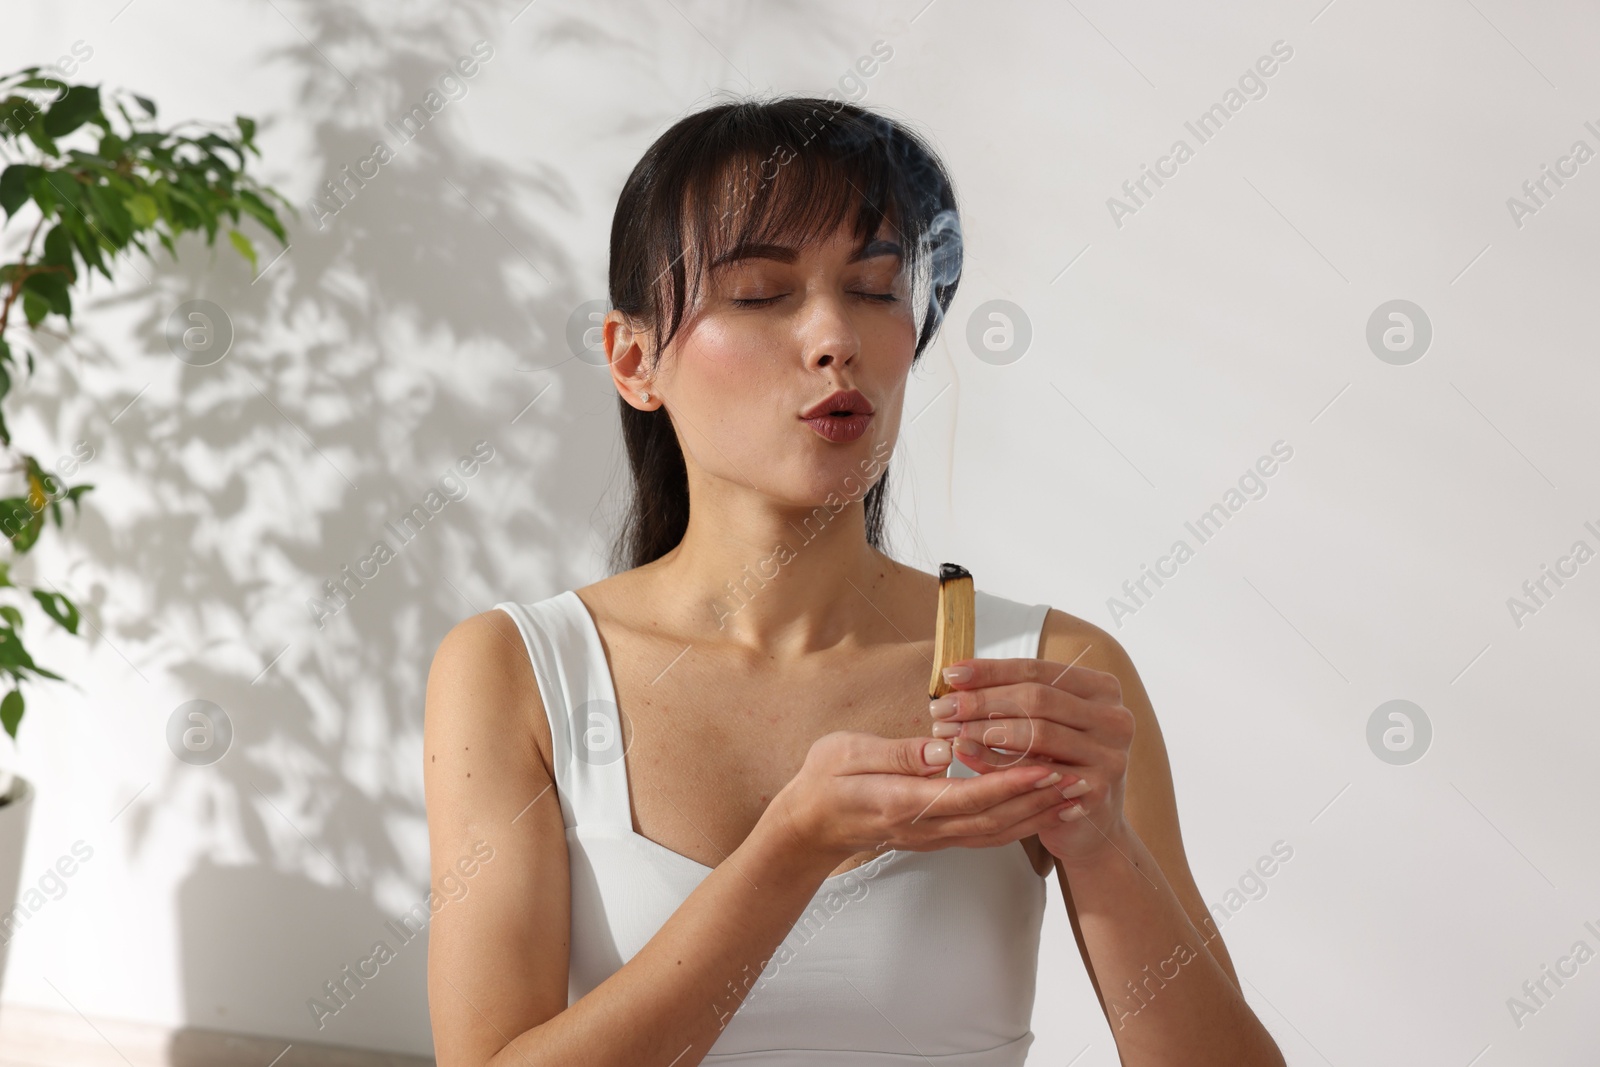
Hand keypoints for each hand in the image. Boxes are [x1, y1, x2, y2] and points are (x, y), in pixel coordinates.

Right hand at [769, 729, 1085, 871]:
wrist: (808, 825)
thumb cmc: (824, 780)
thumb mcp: (846, 753)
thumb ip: (895, 753)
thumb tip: (941, 750)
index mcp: (902, 803)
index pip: (968, 797)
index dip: (1010, 784)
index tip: (1045, 765)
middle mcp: (925, 828)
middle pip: (994, 820)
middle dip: (1039, 801)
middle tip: (1078, 779)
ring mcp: (933, 837)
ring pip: (995, 832)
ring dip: (1036, 814)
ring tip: (1073, 794)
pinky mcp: (937, 836)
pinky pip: (986, 833)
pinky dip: (1019, 821)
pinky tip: (1041, 806)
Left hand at [929, 657, 1134, 864]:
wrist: (1086, 824)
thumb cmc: (1057, 763)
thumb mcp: (1042, 722)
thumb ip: (1014, 697)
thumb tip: (957, 677)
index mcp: (1101, 689)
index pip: (1038, 670)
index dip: (992, 670)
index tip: (952, 673)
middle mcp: (1114, 718)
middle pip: (1037, 699)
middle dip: (983, 702)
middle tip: (942, 709)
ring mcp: (1111, 754)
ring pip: (1037, 733)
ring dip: (985, 731)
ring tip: (950, 733)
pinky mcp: (1099, 789)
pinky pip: (1037, 773)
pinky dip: (996, 764)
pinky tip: (966, 758)